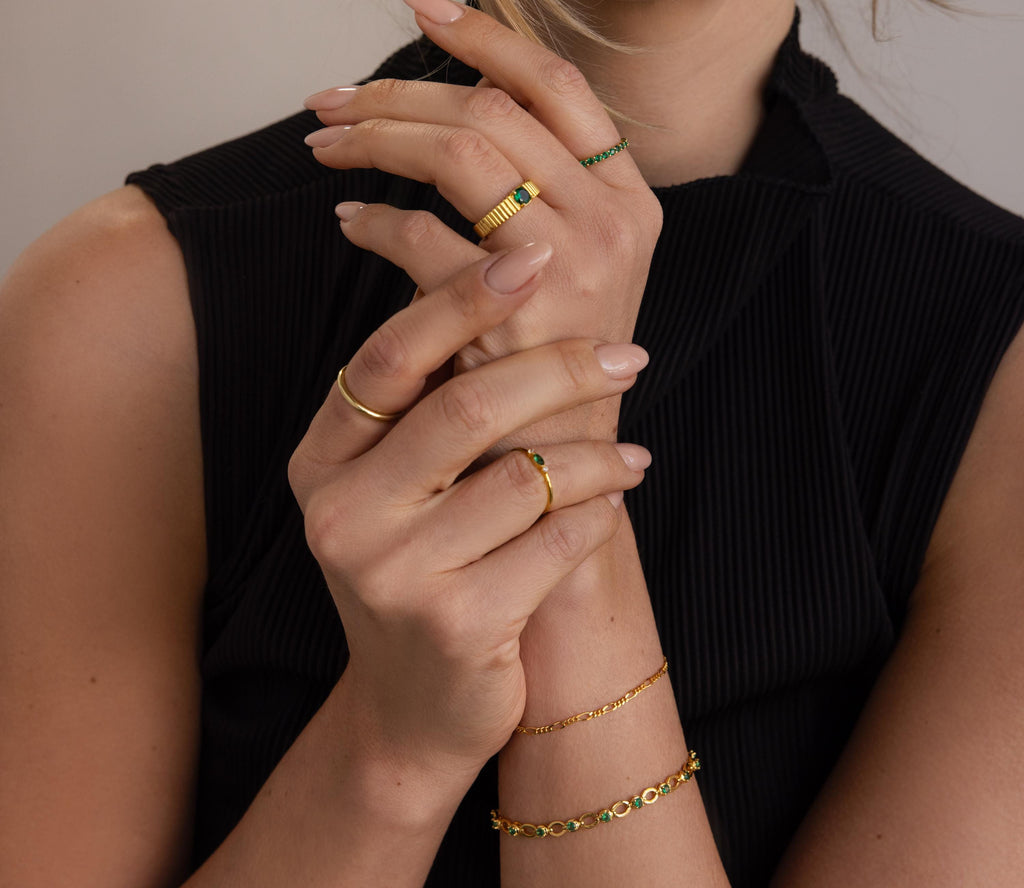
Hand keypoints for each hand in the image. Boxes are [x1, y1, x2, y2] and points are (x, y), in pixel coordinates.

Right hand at [288, 244, 649, 774]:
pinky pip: (554, 543)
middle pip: (463, 409)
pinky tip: (609, 508)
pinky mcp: (456, 625)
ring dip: (595, 458)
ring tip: (630, 457)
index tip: (535, 255)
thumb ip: (422, 410)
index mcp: (322, 464)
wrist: (414, 707)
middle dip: (560, 371)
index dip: (460, 299)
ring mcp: (393, 575)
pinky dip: (596, 516)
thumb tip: (497, 293)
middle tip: (629, 357)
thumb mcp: (393, 492)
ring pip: (523, 478)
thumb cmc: (417, 573)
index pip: (387, 360)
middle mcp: (341, 515)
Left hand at [303, 0, 662, 445]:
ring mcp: (570, 259)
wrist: (566, 458)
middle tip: (335, 102)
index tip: (426, 8)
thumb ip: (541, 194)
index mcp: (629, 198)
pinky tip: (349, 224)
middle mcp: (611, 217)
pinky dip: (372, 220)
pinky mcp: (515, 306)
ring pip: (459, 146)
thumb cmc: (554, 361)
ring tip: (324, 145)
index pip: (558, 84)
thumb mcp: (577, 268)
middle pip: (494, 107)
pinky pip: (422, 232)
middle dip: (398, 92)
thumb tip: (455, 109)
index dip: (487, 35)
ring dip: (376, 136)